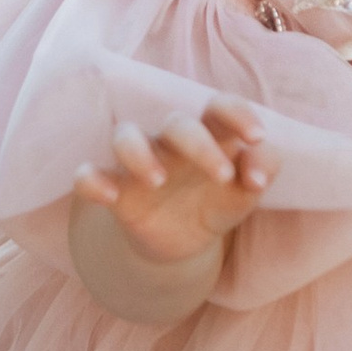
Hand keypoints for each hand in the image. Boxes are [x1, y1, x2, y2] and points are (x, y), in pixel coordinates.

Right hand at [72, 102, 274, 265]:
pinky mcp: (114, 190)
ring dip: (140, 154)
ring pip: (125, 136)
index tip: (257, 137)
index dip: (237, 113)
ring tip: (158, 180)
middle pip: (177, 124)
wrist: (184, 243)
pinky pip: (88, 175)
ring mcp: (139, 164)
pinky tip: (108, 195)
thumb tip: (255, 175)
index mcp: (208, 135)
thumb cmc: (218, 201)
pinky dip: (91, 180)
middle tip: (223, 175)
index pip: (219, 107)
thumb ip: (263, 169)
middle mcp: (171, 143)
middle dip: (200, 145)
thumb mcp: (247, 189)